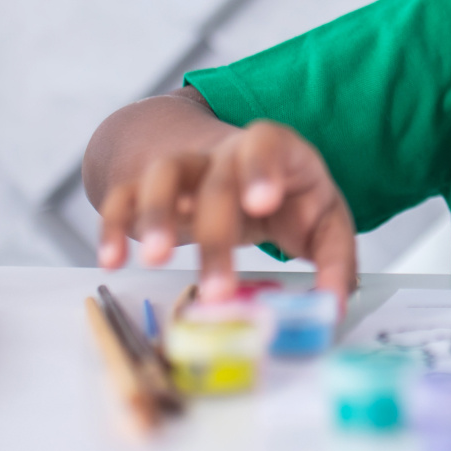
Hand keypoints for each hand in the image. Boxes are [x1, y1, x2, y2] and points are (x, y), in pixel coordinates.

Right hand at [96, 120, 356, 301]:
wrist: (238, 169)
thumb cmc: (289, 200)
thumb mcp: (325, 221)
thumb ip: (337, 262)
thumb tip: (333, 307)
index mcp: (276, 152)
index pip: (267, 142)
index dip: (263, 167)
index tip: (261, 202)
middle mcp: (226, 154)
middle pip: (217, 182)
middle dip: (216, 236)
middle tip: (217, 290)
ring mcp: (185, 167)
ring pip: (162, 175)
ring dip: (156, 216)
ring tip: (154, 260)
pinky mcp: (149, 187)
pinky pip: (123, 196)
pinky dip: (114, 224)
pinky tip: (112, 260)